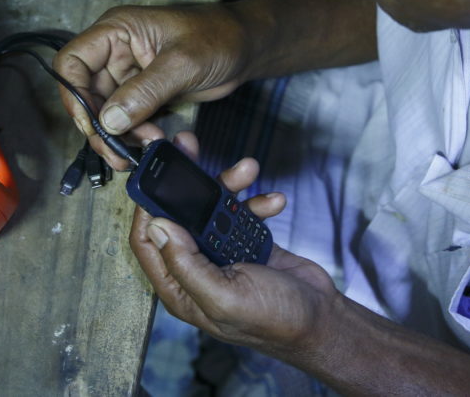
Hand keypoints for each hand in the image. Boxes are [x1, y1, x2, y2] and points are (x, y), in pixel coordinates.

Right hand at [53, 4, 248, 167]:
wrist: (247, 46)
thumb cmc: (219, 37)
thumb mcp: (183, 63)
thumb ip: (145, 91)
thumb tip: (109, 121)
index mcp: (116, 31)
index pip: (72, 62)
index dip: (74, 94)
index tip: (93, 124)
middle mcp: (114, 51)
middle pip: (84, 93)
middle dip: (98, 125)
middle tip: (116, 150)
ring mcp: (127, 74)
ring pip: (103, 111)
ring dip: (116, 134)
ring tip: (140, 148)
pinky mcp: (142, 93)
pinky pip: (124, 119)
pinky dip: (131, 134)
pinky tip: (150, 142)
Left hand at [129, 132, 339, 357]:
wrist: (323, 320)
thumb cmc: (276, 322)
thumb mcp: (224, 296)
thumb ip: (186, 263)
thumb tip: (156, 227)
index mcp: (180, 288)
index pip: (147, 241)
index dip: (146, 206)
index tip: (154, 174)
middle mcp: (196, 269)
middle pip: (178, 216)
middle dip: (189, 183)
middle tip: (190, 148)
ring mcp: (221, 253)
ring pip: (212, 208)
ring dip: (230, 186)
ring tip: (247, 169)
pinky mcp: (245, 242)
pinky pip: (241, 211)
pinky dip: (257, 202)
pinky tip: (273, 201)